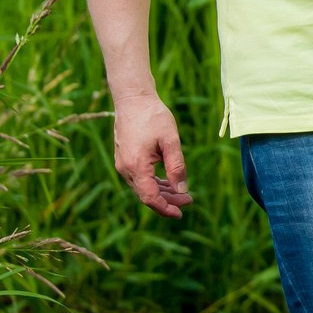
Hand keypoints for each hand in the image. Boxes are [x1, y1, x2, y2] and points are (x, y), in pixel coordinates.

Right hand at [113, 91, 190, 216]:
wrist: (133, 99)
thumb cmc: (153, 117)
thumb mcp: (171, 141)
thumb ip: (177, 167)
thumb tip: (182, 190)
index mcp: (136, 166)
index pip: (150, 198)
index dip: (166, 209)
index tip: (181, 213)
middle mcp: (125, 169)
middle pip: (146, 195)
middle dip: (168, 201)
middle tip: (189, 200)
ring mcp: (123, 164)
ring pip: (143, 188)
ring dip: (162, 192)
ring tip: (182, 193)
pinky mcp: (124, 159)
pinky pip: (139, 178)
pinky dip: (154, 183)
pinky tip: (169, 183)